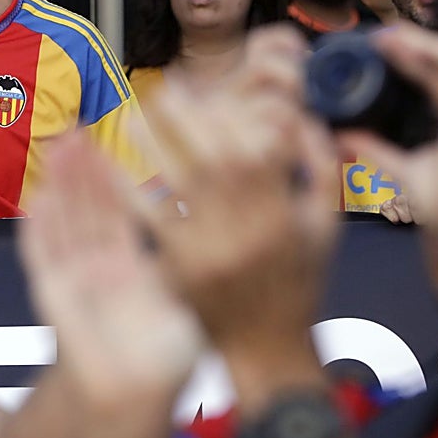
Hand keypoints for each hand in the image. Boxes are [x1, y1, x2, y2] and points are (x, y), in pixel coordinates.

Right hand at [20, 132, 203, 414]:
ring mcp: (74, 282)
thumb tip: (207, 216)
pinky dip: (36, 229)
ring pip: (62, 223)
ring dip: (59, 184)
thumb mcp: (177, 305)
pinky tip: (34, 198)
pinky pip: (43, 260)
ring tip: (60, 146)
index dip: (111, 177)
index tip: (113, 141)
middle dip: (81, 170)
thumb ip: (180, 267)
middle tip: (79, 129)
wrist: (136, 400)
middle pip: (86, 210)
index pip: (117, 212)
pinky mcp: (55, 300)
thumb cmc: (163, 361)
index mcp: (126, 268)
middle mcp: (97, 270)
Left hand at [139, 26, 339, 410]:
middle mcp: (249, 228)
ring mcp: (213, 250)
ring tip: (130, 114)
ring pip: (179, 184)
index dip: (233, 113)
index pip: (259, 147)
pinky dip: (131, 192)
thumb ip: (321, 169)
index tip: (211, 91)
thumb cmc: (299, 281)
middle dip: (186, 117)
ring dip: (151, 144)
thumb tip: (304, 115)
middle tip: (163, 88)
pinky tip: (112, 168)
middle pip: (214, 157)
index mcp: (285, 212)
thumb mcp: (325, 226)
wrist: (269, 349)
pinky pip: (152, 222)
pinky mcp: (183, 269)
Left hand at [335, 25, 437, 230]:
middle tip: (374, 37)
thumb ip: (374, 150)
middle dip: (410, 46)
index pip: (435, 80)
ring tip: (383, 34)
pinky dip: (430, 46)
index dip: (409, 62)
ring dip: (417, 41)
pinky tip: (402, 41)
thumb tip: (341, 138)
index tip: (378, 51)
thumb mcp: (399, 170)